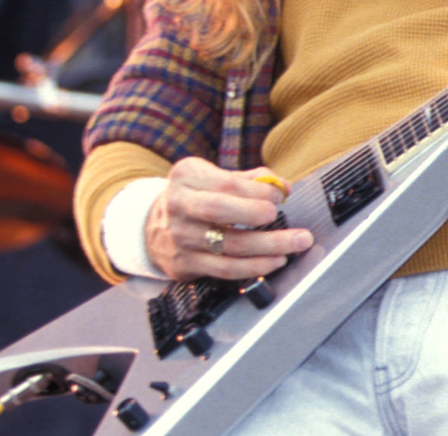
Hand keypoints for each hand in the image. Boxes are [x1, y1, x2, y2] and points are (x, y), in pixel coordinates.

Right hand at [146, 157, 310, 280]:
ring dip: (269, 246)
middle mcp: (179, 207)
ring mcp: (181, 238)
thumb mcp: (213, 177)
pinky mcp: (186, 264)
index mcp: (188, 178)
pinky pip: (225, 269)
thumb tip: (283, 186)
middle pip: (218, 210)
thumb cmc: (196, 197)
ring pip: (228, 245)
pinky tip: (276, 261)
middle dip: (255, 213)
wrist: (150, 228)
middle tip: (280, 215)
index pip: (227, 183)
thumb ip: (250, 179)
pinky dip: (255, 267)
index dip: (258, 190)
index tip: (279, 195)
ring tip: (297, 242)